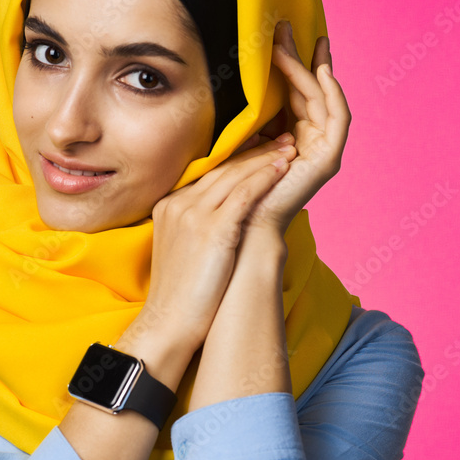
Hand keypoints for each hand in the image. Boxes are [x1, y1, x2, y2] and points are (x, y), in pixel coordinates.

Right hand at [142, 136, 296, 350]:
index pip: (209, 173)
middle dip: (255, 151)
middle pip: (223, 169)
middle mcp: (178, 204)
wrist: (169, 322)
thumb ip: (196, 226)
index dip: (237, 157)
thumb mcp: (182, 249)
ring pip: (236, 176)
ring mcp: (193, 215)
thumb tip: (226, 219)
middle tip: (282, 137)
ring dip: (266, 158)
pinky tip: (283, 167)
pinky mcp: (212, 230)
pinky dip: (265, 178)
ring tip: (290, 147)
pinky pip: (244, 194)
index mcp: (169, 206)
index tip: (259, 144)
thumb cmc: (181, 294)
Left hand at [236, 21, 351, 237]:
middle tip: (286, 27)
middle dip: (298, 57)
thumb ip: (245, 120)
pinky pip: (339, 119)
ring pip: (321, 98)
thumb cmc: (232, 192)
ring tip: (296, 41)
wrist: (238, 228)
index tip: (280, 37)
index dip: (290, 64)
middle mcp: (309, 143)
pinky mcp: (329, 160)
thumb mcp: (237, 143)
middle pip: (309, 90)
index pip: (293, 93)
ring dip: (309, 67)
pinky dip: (334, 93)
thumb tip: (234, 90)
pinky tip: (323, 71)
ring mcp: (322, 151)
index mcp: (289, 138)